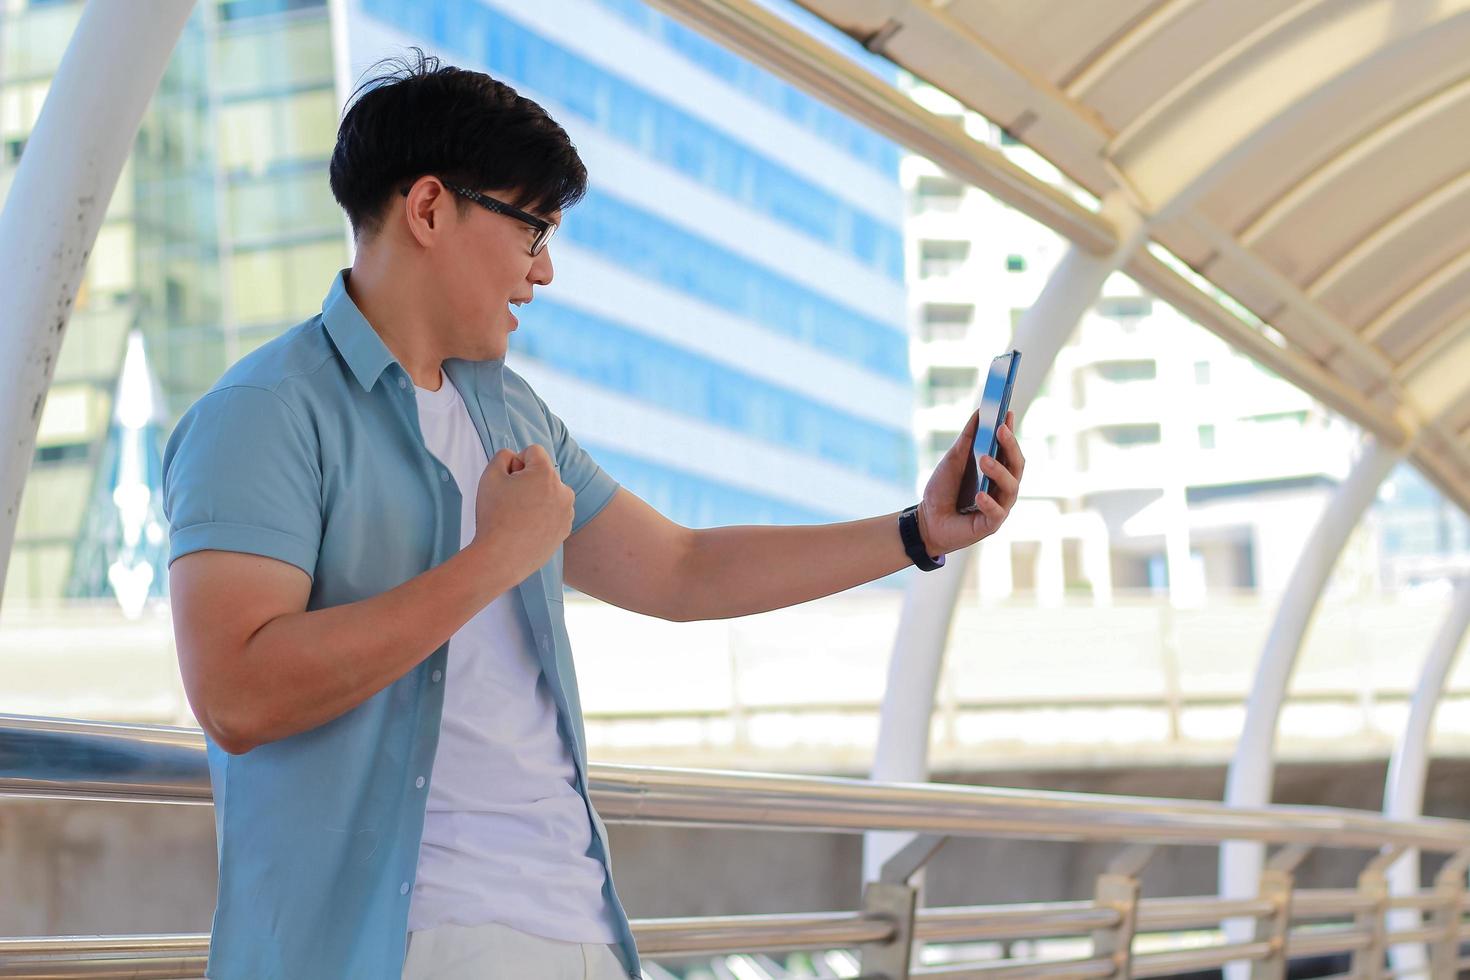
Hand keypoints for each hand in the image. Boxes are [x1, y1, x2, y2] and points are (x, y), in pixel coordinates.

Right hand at [470, 444, 573, 578]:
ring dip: (536, 498)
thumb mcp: (490, 475)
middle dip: (527, 481)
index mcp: (547, 474)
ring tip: (518, 516)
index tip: (508, 480)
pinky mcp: (565, 530)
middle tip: (510, 501)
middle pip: (543, 473)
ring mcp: (567, 512)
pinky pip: (553, 513)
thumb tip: (514, 458)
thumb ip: (503, 456)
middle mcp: (563, 491)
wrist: (501, 558)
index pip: (534, 452)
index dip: (516, 462)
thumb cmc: (494, 516)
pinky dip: (542, 516)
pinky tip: (526, 528)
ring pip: (549, 493)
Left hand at [916, 409, 1024, 555]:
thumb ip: (967, 440)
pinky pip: (997, 512)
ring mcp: (1000, 505)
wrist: (927, 521)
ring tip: (984, 460)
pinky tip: (979, 495)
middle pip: (1017, 465)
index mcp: (997, 469)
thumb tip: (979, 413)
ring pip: (1011, 486)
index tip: (1008, 412)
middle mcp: (1003, 486)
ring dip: (999, 471)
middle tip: (1000, 430)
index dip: (1010, 431)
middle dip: (1010, 446)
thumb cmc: (942, 490)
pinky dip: (989, 502)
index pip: (1009, 448)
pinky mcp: (991, 524)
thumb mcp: (953, 461)